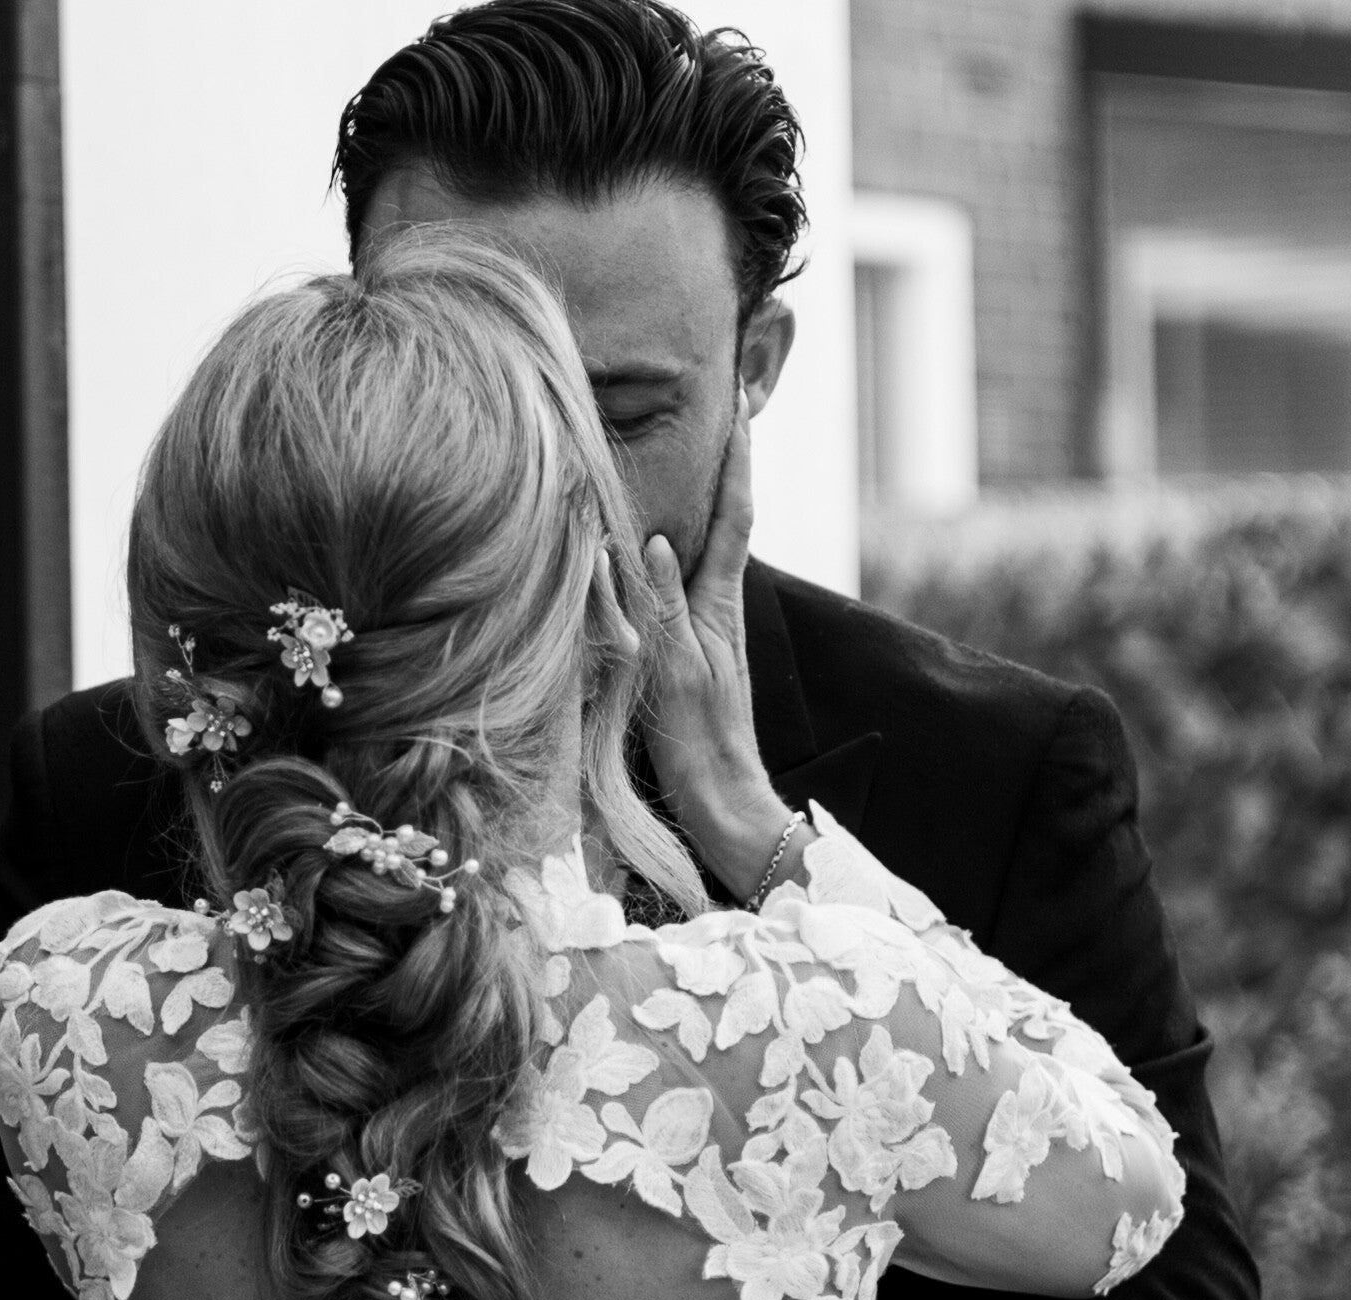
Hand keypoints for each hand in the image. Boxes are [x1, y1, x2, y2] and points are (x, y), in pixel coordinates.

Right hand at [642, 394, 795, 902]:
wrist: (720, 801)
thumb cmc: (698, 743)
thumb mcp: (676, 672)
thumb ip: (662, 608)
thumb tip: (654, 542)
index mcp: (716, 603)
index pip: (732, 514)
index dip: (736, 458)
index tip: (740, 403)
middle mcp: (715, 606)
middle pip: (724, 517)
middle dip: (724, 462)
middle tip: (728, 406)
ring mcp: (704, 627)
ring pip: (702, 547)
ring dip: (702, 498)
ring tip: (694, 452)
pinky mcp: (687, 650)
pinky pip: (679, 581)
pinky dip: (674, 546)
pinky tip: (661, 539)